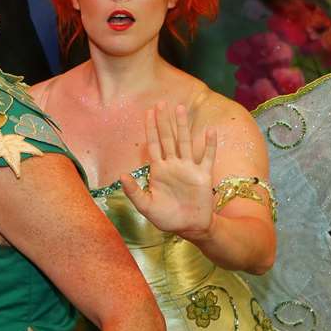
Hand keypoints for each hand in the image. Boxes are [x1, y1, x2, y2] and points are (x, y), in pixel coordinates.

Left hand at [120, 102, 216, 238]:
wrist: (189, 227)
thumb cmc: (166, 218)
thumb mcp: (145, 206)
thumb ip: (134, 191)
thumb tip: (121, 175)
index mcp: (159, 170)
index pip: (153, 144)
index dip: (150, 129)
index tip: (147, 112)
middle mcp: (173, 165)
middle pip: (168, 138)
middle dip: (164, 121)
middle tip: (161, 103)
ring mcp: (189, 168)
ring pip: (185, 142)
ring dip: (183, 126)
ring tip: (180, 109)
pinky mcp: (203, 176)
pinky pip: (206, 157)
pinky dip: (208, 145)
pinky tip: (209, 131)